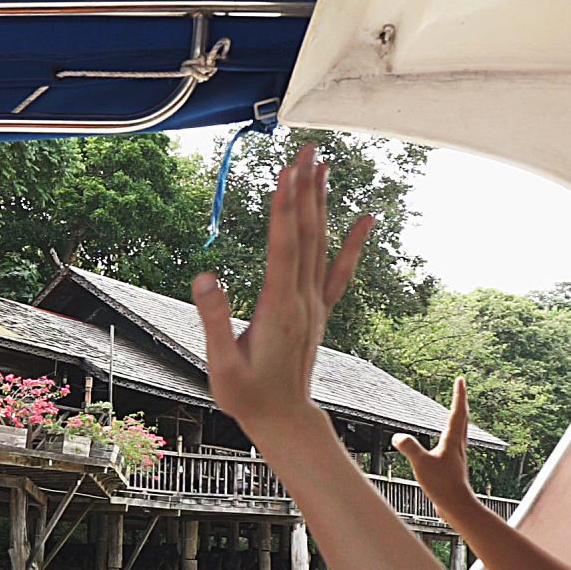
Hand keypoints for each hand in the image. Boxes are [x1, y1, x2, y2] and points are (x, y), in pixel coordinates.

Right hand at [192, 144, 372, 436]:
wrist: (284, 420)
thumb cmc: (247, 396)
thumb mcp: (222, 364)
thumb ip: (216, 320)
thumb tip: (204, 278)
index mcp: (278, 308)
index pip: (284, 247)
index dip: (284, 208)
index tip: (286, 172)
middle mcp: (303, 300)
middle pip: (307, 235)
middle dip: (305, 190)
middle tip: (307, 150)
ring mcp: (314, 304)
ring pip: (321, 244)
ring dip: (321, 203)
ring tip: (323, 165)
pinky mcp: (319, 310)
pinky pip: (340, 271)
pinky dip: (353, 242)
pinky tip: (366, 219)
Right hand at [393, 378, 478, 515]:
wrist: (456, 505)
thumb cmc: (442, 486)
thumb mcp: (421, 464)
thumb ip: (409, 447)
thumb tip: (397, 436)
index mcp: (452, 440)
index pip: (457, 412)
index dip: (459, 395)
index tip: (460, 379)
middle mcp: (458, 445)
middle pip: (462, 418)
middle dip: (461, 401)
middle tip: (460, 387)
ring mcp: (457, 455)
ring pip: (461, 430)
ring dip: (459, 416)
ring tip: (457, 409)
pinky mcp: (454, 465)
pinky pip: (455, 442)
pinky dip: (453, 433)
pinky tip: (447, 441)